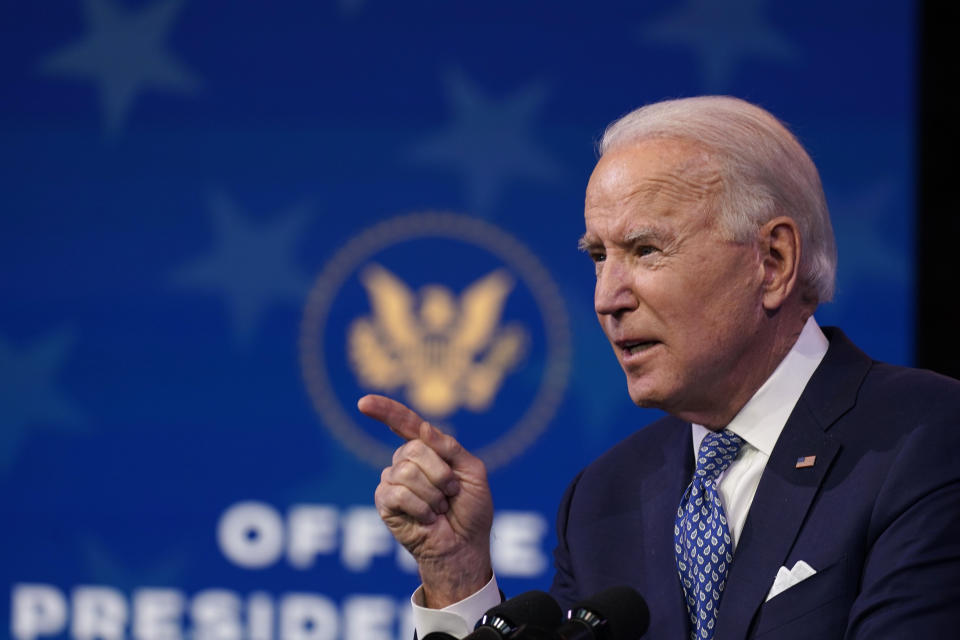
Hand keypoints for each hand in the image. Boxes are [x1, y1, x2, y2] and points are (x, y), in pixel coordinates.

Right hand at [359, 394, 493, 607]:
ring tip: (439, 508)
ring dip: (433, 494)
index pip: (404, 423)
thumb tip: (422, 427)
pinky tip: (427, 518)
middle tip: (451, 493)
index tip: (364, 403)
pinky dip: (421, 507)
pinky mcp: (385, 503)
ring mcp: (393, 482)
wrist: (465, 546)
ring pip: (406, 471)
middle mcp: (407, 462)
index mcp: (428, 450)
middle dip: (441, 473)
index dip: (385, 411)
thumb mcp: (473, 472)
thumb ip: (450, 448)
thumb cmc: (472, 510)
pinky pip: (398, 493)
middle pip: (413, 448)